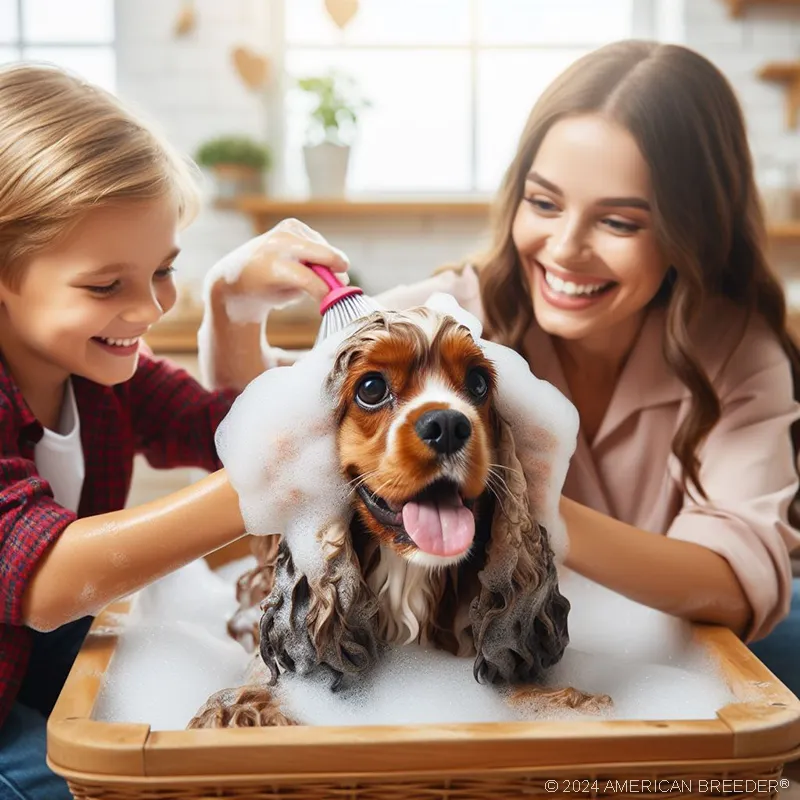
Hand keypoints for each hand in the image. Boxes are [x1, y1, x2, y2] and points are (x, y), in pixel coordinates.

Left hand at [206, 218, 350, 321]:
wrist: (239, 272)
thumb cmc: (265, 290)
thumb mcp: (285, 297)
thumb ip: (313, 287)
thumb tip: (341, 279)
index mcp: (272, 268)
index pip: (307, 278)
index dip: (325, 290)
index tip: (332, 298)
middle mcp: (278, 244)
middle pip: (322, 254)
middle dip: (338, 267)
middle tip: (342, 281)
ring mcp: (285, 230)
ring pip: (323, 248)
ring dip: (328, 263)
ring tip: (314, 275)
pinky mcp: (292, 224)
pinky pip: (319, 242)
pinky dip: (320, 254)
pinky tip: (307, 262)